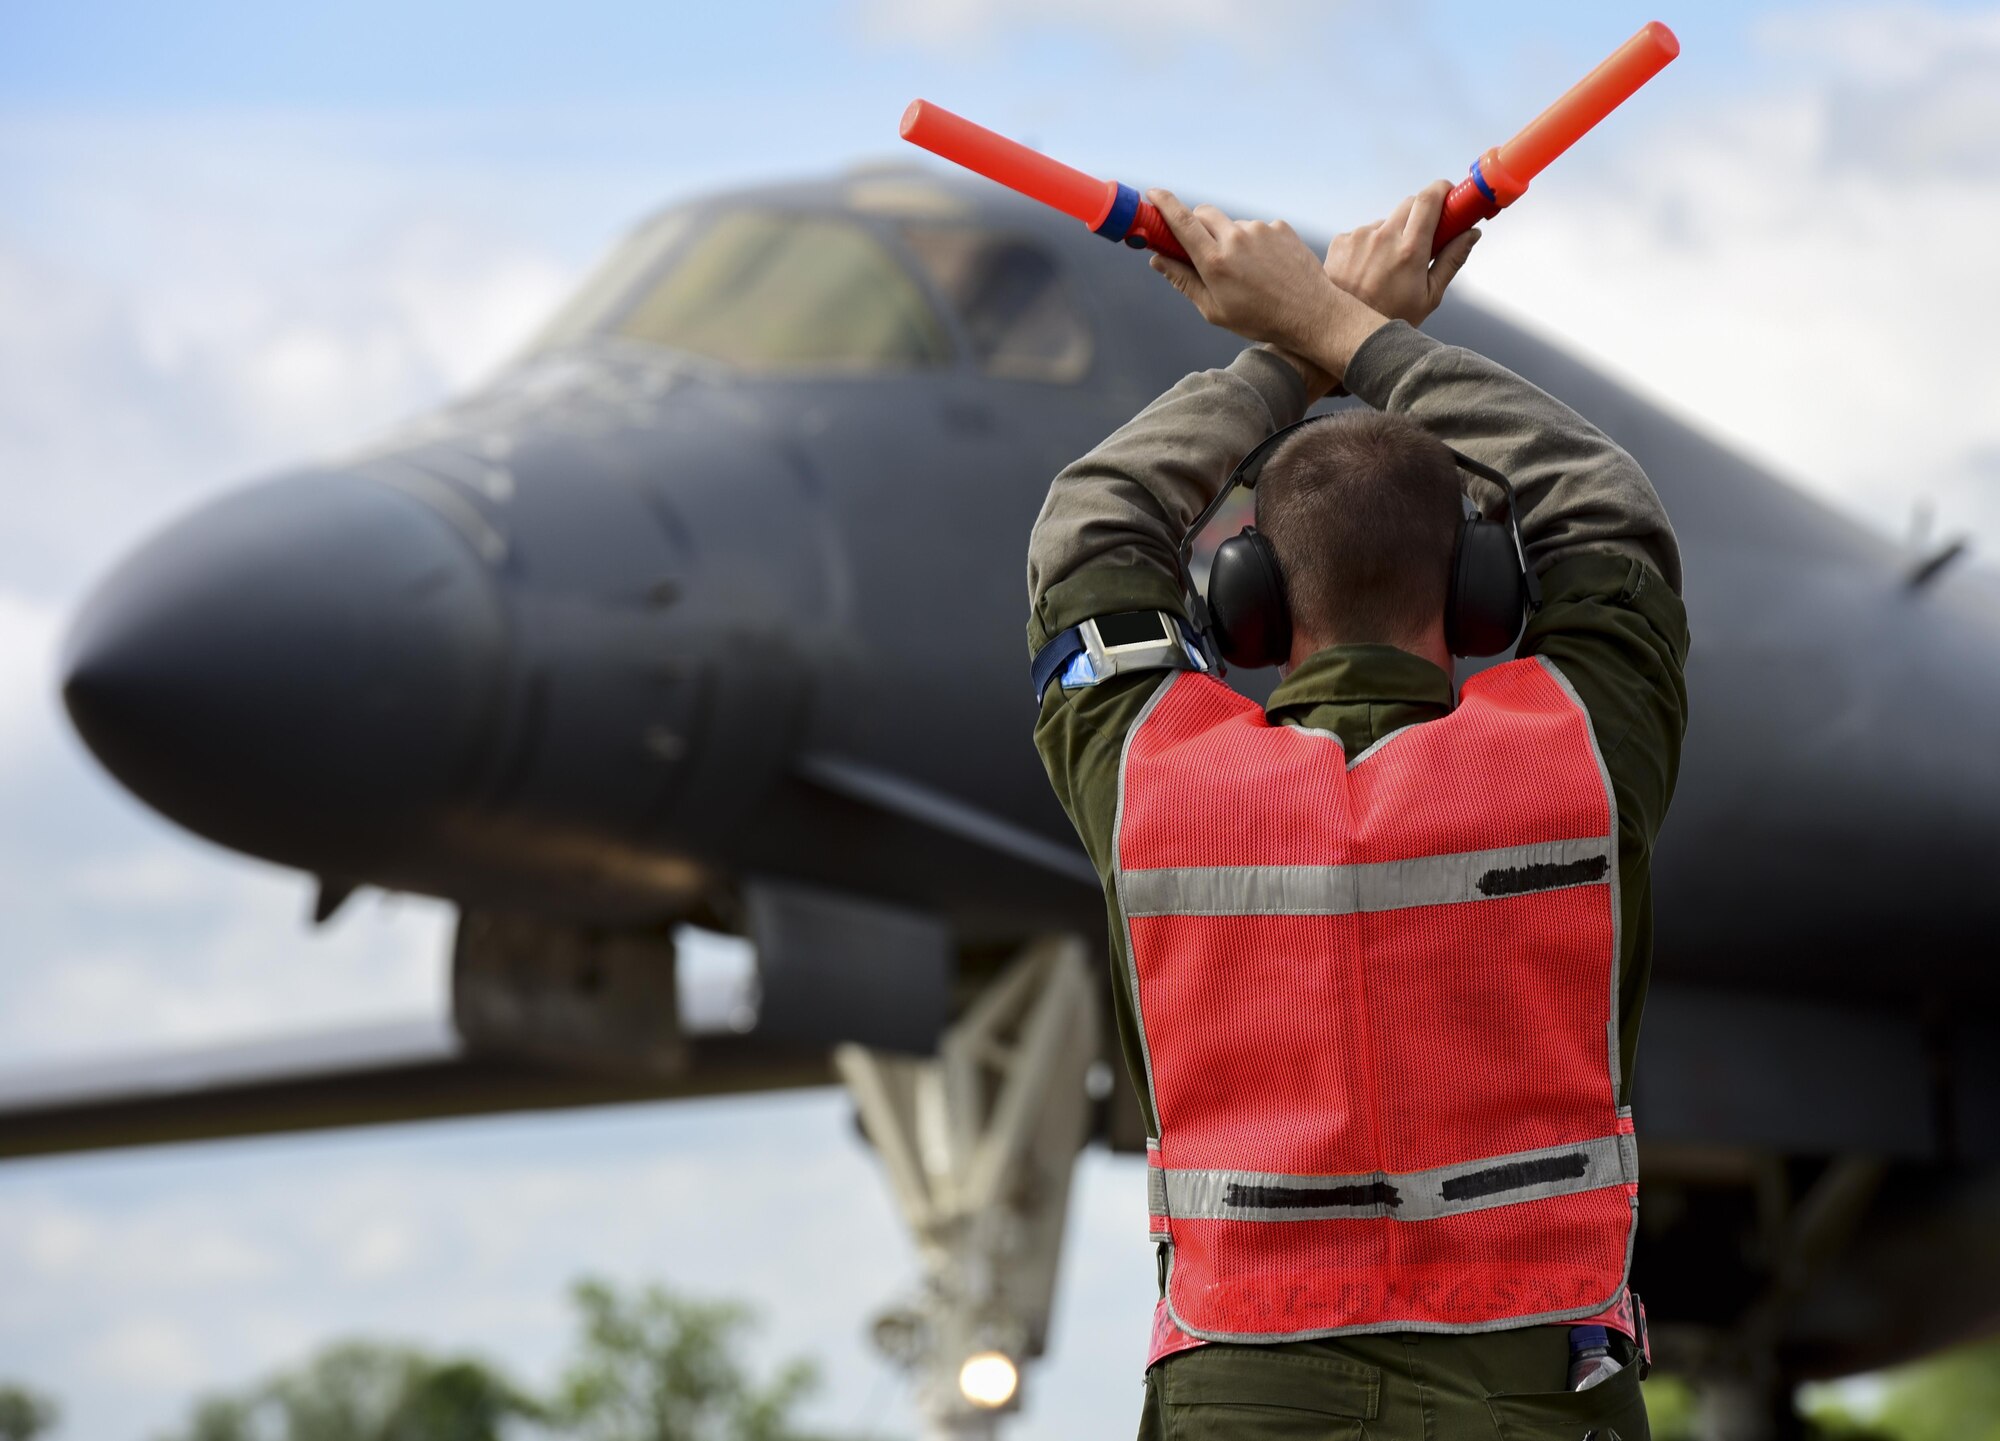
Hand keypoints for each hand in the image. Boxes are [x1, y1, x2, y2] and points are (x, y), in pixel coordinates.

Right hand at [1146, 190, 1384, 384]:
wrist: (1311, 314)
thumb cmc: (1259, 319)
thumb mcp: (1214, 310)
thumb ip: (1183, 281)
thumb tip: (1157, 259)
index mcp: (1214, 261)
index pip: (1181, 221)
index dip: (1163, 203)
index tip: (1152, 193)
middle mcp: (1236, 238)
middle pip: (1204, 214)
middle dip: (1196, 224)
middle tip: (1200, 247)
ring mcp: (1260, 229)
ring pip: (1232, 224)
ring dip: (1229, 239)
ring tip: (1247, 271)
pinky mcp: (1280, 227)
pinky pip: (1257, 229)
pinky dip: (1254, 242)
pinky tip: (1266, 267)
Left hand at [1321, 180, 1480, 328]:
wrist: (1343, 332)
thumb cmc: (1390, 318)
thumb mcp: (1430, 296)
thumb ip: (1452, 260)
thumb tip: (1472, 233)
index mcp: (1410, 250)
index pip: (1429, 199)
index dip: (1442, 189)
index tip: (1450, 194)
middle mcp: (1383, 237)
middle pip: (1410, 203)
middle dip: (1422, 214)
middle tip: (1425, 237)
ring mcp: (1359, 237)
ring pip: (1386, 222)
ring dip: (1393, 235)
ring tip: (1387, 269)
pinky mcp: (1341, 241)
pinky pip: (1363, 234)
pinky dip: (1370, 246)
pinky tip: (1366, 271)